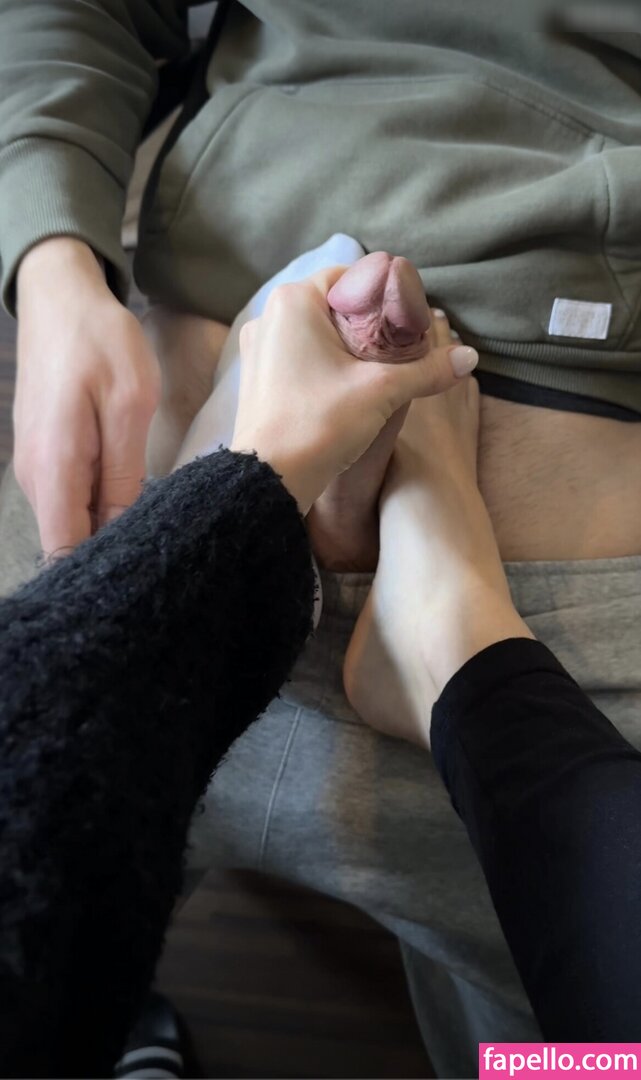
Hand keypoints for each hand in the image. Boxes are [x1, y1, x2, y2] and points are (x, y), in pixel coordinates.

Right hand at [14, 239, 160, 555]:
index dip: (100, 573)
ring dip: (106, 527)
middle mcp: (36, 477)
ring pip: (71, 520)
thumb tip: (123, 530)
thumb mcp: (129, 404)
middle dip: (110, 554)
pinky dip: (98, 504)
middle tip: (162, 555)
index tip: (142, 579)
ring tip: (155, 527)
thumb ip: (124, 474)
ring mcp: (36, 468)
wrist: (58, 297)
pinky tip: (130, 498)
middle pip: (68, 540)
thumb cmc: (99, 342)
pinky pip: (71, 497)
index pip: (65, 549)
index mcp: (55, 468)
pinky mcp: (44, 456)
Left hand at [230, 267, 476, 511]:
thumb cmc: (319, 424)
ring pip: (316, 333)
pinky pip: (299, 356)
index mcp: (294, 301)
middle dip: (368, 324)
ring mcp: (259, 348)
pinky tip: (348, 388)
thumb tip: (468, 358)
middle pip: (333, 305)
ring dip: (347, 347)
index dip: (385, 295)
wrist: (270, 479)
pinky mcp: (258, 377)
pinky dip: (325, 364)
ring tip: (378, 370)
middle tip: (400, 348)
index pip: (350, 276)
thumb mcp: (382, 392)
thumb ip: (426, 370)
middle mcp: (269, 316)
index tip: (407, 321)